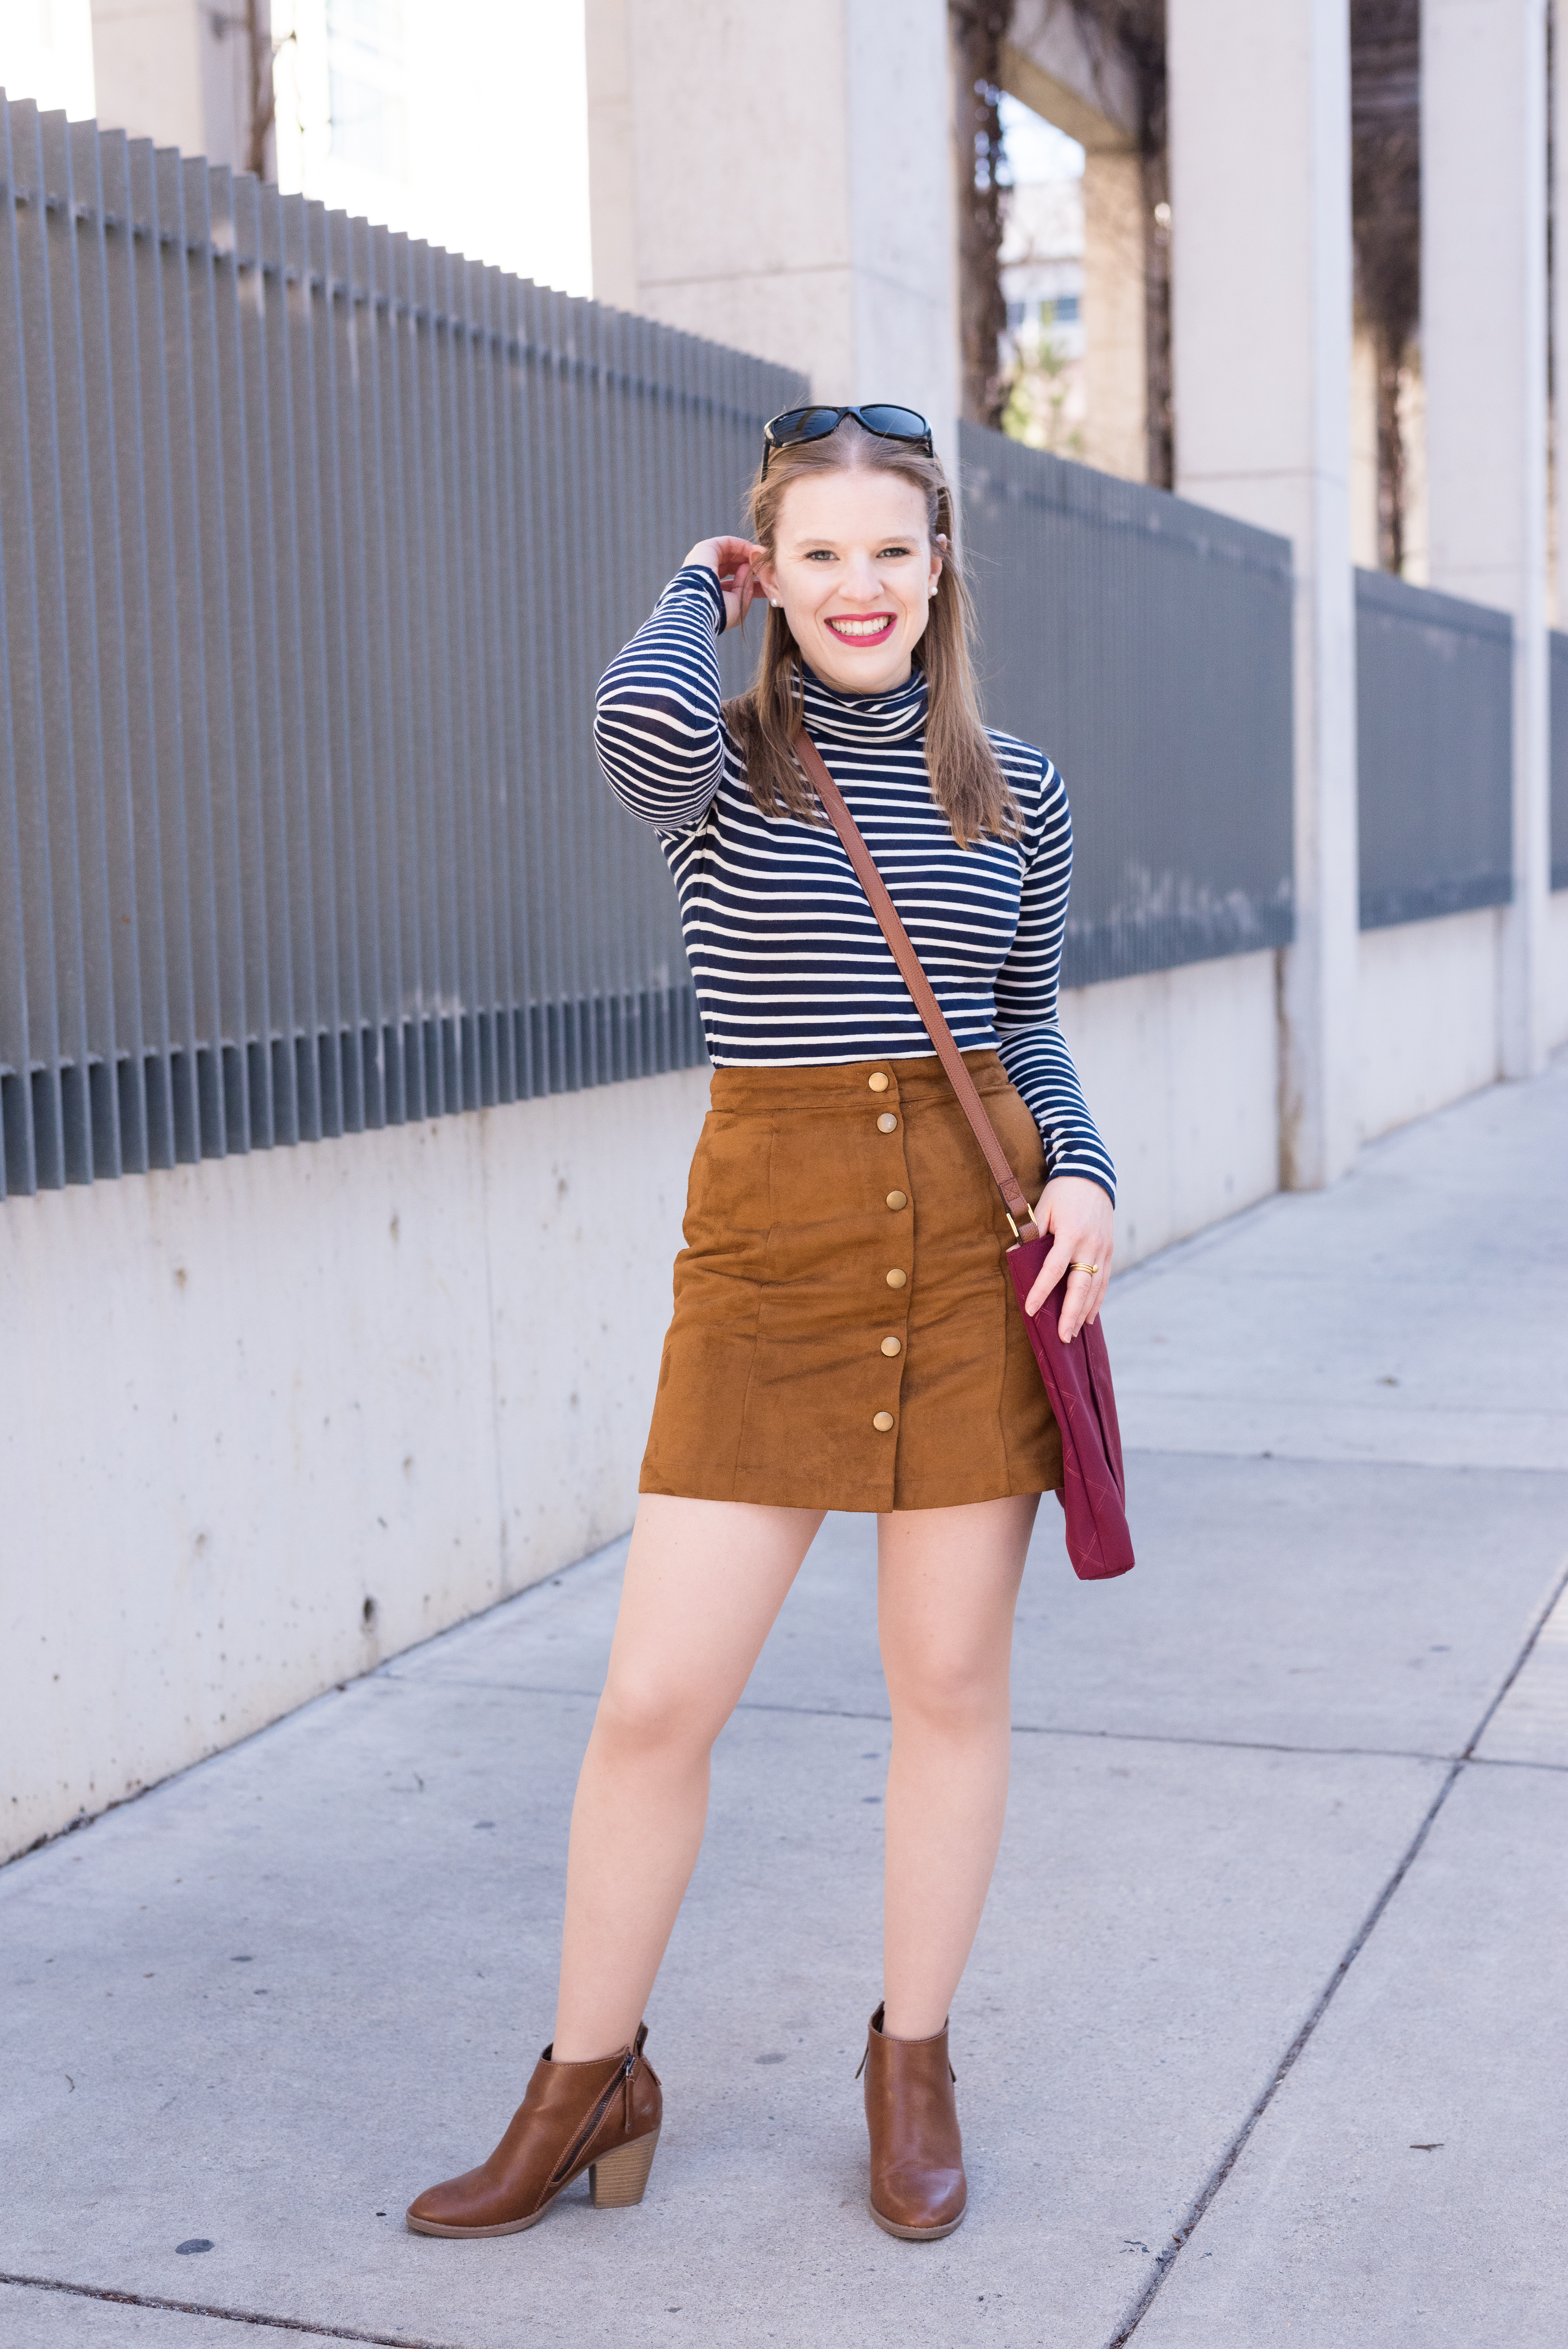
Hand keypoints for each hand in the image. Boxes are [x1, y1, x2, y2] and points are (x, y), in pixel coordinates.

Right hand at [684, 535, 767, 630]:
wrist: (700, 608)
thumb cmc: (719, 612)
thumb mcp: (737, 603)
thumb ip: (745, 586)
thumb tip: (750, 569)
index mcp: (710, 592)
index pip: (732, 582)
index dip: (748, 579)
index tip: (765, 580)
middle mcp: (705, 575)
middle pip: (731, 566)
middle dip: (749, 565)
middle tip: (765, 566)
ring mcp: (704, 562)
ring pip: (729, 553)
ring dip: (746, 554)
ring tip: (761, 559)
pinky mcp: (704, 550)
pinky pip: (725, 543)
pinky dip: (740, 545)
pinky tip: (752, 550)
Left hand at [1023, 1175, 1114, 1342]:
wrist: (1092, 1175)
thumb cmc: (1062, 1193)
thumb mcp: (1043, 1208)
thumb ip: (1033, 1234)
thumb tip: (1014, 1256)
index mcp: (1071, 1233)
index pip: (1054, 1269)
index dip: (1042, 1291)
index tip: (1031, 1310)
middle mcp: (1090, 1244)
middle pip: (1081, 1285)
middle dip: (1071, 1313)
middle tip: (1063, 1336)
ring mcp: (1103, 1249)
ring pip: (1095, 1287)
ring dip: (1084, 1312)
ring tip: (1073, 1333)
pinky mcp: (1110, 1251)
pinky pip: (1104, 1280)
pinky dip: (1096, 1300)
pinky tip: (1088, 1317)